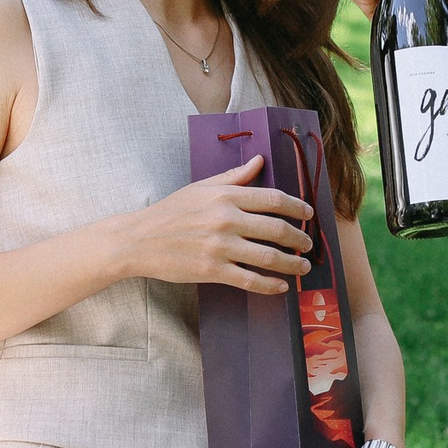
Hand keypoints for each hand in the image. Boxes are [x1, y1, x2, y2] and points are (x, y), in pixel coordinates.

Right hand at [119, 156, 314, 293]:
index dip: (297, 207)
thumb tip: (260, 160)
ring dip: (292, 263)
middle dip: (300, 238)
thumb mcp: (202, 188)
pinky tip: (281, 287)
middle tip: (308, 244)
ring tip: (303, 266)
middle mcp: (226, 219)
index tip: (308, 214)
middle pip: (277, 229)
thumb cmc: (171, 212)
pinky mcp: (212, 270)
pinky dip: (270, 285)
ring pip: (269, 257)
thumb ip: (234, 176)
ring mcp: (220, 246)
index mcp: (225, 196)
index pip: (273, 199)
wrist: (139, 240)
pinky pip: (250, 280)